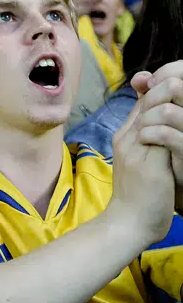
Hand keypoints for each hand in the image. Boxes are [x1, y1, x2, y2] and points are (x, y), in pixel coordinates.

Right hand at [108, 86, 176, 246]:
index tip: (180, 78)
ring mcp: (136, 149)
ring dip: (176, 99)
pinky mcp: (148, 163)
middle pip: (149, 101)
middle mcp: (127, 138)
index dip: (162, 87)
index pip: (143, 101)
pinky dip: (178, 124)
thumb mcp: (141, 162)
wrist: (127, 223)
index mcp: (125, 136)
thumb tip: (160, 123)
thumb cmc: (138, 196)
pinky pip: (163, 135)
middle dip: (171, 85)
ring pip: (155, 113)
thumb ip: (147, 140)